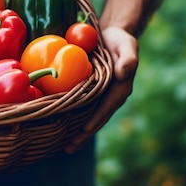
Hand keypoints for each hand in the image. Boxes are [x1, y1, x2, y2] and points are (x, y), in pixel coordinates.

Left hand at [64, 26, 138, 152]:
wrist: (112, 36)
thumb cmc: (121, 40)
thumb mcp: (128, 46)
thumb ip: (128, 59)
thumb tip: (123, 73)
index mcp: (119, 89)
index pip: (105, 108)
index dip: (95, 119)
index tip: (83, 130)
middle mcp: (109, 97)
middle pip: (95, 119)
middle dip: (83, 134)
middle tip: (69, 148)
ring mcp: (99, 97)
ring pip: (86, 117)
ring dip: (76, 132)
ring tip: (63, 147)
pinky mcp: (89, 92)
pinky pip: (79, 107)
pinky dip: (70, 118)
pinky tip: (57, 126)